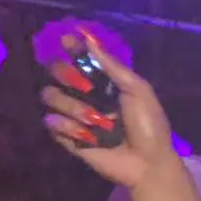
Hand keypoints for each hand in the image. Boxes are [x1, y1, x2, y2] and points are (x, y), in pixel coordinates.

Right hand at [40, 32, 177, 187]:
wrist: (148, 162)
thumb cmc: (149, 125)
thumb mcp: (137, 90)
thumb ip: (112, 66)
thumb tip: (87, 37)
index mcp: (105, 81)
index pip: (81, 58)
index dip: (71, 48)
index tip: (66, 40)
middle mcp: (86, 95)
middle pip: (57, 72)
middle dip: (66, 75)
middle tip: (84, 87)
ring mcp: (75, 116)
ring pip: (51, 96)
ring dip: (71, 106)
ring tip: (94, 120)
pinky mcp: (69, 137)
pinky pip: (51, 123)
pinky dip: (66, 127)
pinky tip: (86, 135)